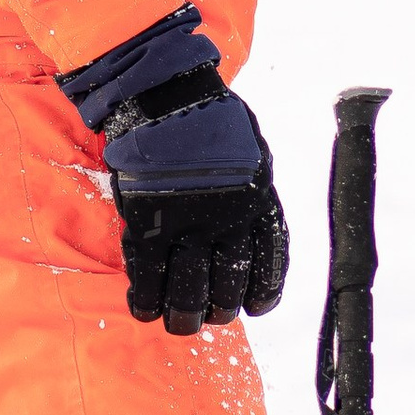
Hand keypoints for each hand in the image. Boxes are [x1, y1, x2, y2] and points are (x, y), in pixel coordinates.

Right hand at [101, 67, 288, 335]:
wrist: (165, 93)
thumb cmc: (211, 119)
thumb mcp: (254, 154)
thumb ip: (253, 196)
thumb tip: (255, 233)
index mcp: (259, 204)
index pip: (269, 267)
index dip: (262, 295)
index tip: (253, 306)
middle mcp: (229, 221)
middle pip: (229, 290)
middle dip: (218, 311)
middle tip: (206, 314)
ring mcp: (187, 225)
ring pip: (190, 295)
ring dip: (183, 317)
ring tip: (177, 321)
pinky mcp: (148, 225)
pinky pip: (148, 280)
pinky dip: (146, 302)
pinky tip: (144, 308)